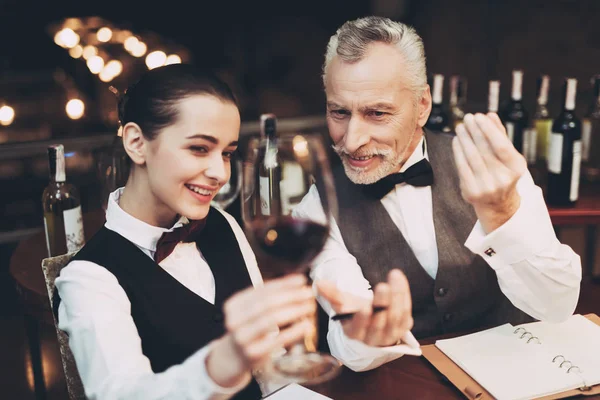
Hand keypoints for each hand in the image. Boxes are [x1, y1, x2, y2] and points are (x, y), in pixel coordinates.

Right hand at [206, 274, 314, 387]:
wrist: (232, 358)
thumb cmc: (247, 331)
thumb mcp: (249, 312)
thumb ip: (268, 298)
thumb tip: (295, 283)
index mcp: (234, 305)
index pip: (262, 290)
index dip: (283, 283)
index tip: (300, 280)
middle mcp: (235, 320)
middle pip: (267, 303)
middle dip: (291, 296)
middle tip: (308, 293)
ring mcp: (242, 338)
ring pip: (272, 319)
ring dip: (295, 310)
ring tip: (309, 307)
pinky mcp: (253, 354)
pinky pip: (278, 340)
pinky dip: (295, 331)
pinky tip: (306, 325)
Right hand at [317, 269, 412, 346]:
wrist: (373, 321)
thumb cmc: (356, 312)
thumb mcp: (343, 304)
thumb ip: (332, 294)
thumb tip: (319, 283)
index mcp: (355, 333)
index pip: (359, 328)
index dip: (362, 319)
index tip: (364, 306)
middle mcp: (374, 337)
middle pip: (381, 322)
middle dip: (383, 304)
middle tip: (383, 287)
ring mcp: (391, 333)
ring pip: (396, 316)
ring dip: (397, 296)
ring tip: (394, 277)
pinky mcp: (404, 327)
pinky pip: (406, 310)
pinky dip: (404, 294)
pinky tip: (399, 279)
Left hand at [453, 113, 526, 232]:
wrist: (496, 204)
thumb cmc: (501, 173)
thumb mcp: (507, 156)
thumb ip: (499, 135)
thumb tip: (490, 115)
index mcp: (517, 168)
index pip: (501, 145)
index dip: (488, 129)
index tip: (479, 116)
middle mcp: (503, 179)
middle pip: (484, 150)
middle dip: (474, 131)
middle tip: (467, 118)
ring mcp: (487, 187)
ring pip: (471, 157)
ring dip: (464, 139)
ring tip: (460, 127)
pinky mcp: (472, 193)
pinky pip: (462, 168)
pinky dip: (458, 152)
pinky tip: (456, 141)